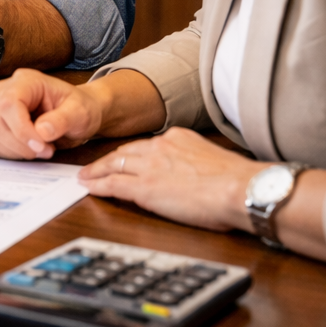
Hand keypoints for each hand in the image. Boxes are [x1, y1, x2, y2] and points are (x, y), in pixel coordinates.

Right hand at [0, 68, 106, 158]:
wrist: (77, 115)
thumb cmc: (79, 108)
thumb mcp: (80, 112)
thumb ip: (62, 119)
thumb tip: (42, 131)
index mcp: (25, 81)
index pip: (9, 103)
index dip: (22, 129)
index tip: (41, 146)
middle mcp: (5, 91)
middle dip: (21, 144)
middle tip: (46, 151)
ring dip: (15, 151)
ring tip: (40, 150)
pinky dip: (8, 153)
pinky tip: (27, 151)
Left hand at [79, 128, 262, 231]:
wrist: (241, 188)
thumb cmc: (238, 181)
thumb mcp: (213, 159)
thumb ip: (197, 161)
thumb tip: (199, 174)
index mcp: (177, 138)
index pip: (146, 146)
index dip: (131, 154)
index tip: (124, 159)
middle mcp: (159, 147)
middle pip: (125, 152)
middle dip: (108, 160)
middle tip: (94, 167)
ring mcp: (149, 166)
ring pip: (113, 165)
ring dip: (96, 171)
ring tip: (84, 177)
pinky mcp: (143, 187)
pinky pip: (112, 184)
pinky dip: (97, 185)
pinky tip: (88, 188)